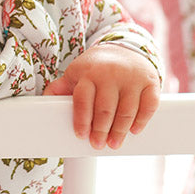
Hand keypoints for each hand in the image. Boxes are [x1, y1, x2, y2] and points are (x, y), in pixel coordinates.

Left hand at [43, 43, 159, 149]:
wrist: (124, 49)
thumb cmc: (95, 68)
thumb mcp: (76, 74)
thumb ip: (60, 88)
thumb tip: (43, 102)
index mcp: (88, 73)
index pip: (83, 99)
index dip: (81, 120)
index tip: (81, 135)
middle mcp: (110, 74)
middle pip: (105, 109)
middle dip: (100, 131)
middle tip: (98, 144)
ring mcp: (132, 77)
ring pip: (127, 110)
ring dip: (120, 131)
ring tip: (114, 143)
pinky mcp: (150, 82)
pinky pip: (149, 105)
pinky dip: (142, 120)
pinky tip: (134, 130)